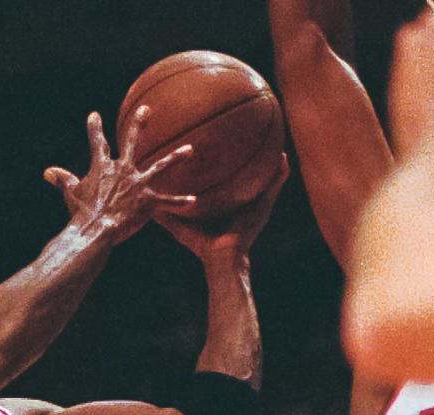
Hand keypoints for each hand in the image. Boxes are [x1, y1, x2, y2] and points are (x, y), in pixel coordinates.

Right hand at [43, 107, 195, 244]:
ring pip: (160, 166)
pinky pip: (167, 201)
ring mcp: (138, 184)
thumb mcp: (70, 194)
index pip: (96, 142)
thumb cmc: (82, 213)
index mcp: (102, 167)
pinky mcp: (149, 201)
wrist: (97, 230)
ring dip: (176, 157)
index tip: (94, 115)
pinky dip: (179, 202)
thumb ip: (62, 180)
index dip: (94, 128)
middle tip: (146, 109)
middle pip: (131, 140)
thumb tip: (48, 171)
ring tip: (189, 149)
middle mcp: (122, 169)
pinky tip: (193, 201)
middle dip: (138, 123)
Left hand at [155, 153, 288, 258]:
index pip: (228, 184)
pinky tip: (284, 156)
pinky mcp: (264, 207)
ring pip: (267, 178)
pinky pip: (276, 186)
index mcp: (227, 207)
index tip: (222, 148)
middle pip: (249, 178)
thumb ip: (167, 213)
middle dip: (251, 160)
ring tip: (276, 142)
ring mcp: (256, 205)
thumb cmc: (203, 245)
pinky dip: (282, 172)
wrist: (222, 258)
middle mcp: (243, 203)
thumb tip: (149, 203)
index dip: (225, 169)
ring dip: (272, 162)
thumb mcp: (182, 225)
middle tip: (251, 136)